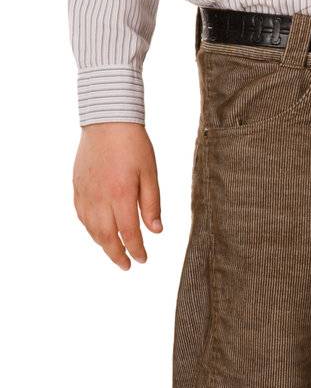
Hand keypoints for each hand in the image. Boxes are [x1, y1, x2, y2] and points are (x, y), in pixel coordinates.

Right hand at [73, 122, 161, 269]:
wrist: (108, 121)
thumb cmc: (134, 145)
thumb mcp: (150, 173)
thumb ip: (152, 204)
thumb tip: (155, 231)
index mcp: (121, 195)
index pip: (128, 233)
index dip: (136, 249)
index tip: (142, 259)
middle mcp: (100, 198)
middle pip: (106, 237)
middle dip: (117, 254)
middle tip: (127, 265)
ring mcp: (86, 193)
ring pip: (92, 229)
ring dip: (103, 244)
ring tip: (115, 251)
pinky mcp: (77, 187)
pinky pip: (81, 215)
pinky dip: (90, 229)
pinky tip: (98, 232)